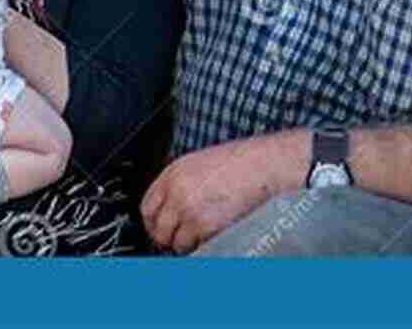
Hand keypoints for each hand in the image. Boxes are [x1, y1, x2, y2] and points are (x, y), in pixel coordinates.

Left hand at [141, 132, 305, 253]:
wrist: (264, 165)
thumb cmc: (241, 163)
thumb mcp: (201, 164)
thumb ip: (182, 184)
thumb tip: (173, 206)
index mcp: (173, 173)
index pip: (147, 206)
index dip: (152, 222)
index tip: (159, 228)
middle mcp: (176, 191)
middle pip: (157, 228)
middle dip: (167, 238)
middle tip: (177, 241)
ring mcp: (189, 210)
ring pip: (174, 242)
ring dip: (185, 244)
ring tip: (199, 238)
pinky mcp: (205, 226)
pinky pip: (194, 247)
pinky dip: (201, 247)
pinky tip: (211, 238)